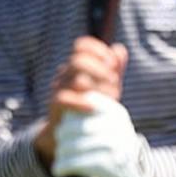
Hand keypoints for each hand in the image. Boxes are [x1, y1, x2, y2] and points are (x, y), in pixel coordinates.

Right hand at [40, 39, 126, 165]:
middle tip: (113, 81)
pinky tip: (93, 107)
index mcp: (77, 65)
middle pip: (78, 61)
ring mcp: (59, 89)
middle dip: (100, 70)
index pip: (81, 46)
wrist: (70, 130)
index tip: (112, 63)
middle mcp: (66, 74)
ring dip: (98, 88)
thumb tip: (119, 49)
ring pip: (76, 80)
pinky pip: (63, 99)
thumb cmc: (92, 104)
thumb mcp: (106, 85)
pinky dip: (81, 102)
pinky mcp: (56, 107)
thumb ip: (114, 68)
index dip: (98, 50)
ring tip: (110, 97)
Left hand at [51, 94, 152, 176]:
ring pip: (70, 146)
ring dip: (60, 155)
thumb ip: (89, 112)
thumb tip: (64, 107)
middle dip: (60, 138)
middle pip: (71, 126)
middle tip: (61, 148)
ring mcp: (114, 145)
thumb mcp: (109, 127)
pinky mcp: (107, 164)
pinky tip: (59, 171)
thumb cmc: (114, 151)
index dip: (69, 118)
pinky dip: (62, 167)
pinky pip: (74, 163)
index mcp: (117, 113)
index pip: (80, 106)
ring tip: (61, 160)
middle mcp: (117, 126)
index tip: (70, 132)